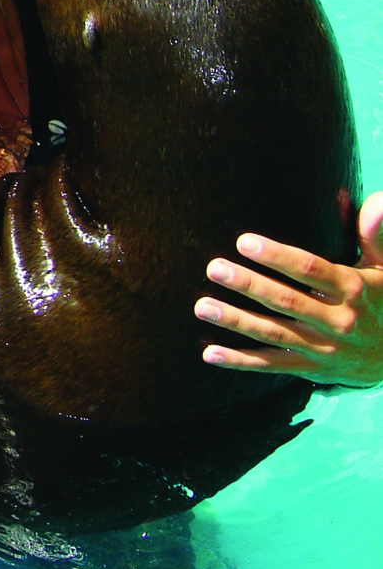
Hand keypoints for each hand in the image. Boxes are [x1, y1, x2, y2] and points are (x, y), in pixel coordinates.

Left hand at [196, 192, 382, 386]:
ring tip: (202, 306)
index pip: (311, 269)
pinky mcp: (311, 368)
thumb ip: (374, 235)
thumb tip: (376, 199)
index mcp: (353, 289)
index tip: (244, 241)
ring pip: (273, 333)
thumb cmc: (380, 301)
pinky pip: (271, 365)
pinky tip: (209, 354)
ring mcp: (323, 347)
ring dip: (236, 320)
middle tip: (214, 268)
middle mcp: (338, 320)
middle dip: (249, 284)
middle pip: (286, 301)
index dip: (277, 256)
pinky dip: (240, 361)